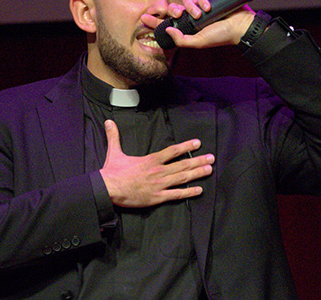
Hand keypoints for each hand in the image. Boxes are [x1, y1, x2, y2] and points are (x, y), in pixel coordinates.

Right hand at [99, 120, 213, 207]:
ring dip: (197, 174)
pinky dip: (188, 192)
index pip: (173, 151)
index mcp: (151, 160)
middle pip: (182, 164)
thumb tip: (109, 122)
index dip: (186, 147)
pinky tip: (199, 190)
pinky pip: (176, 195)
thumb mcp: (114, 152)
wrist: (108, 189)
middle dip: (198, 160)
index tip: (197, 143)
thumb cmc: (112, 172)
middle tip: (211, 158)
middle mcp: (158, 171)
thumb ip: (114, 136)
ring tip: (209, 170)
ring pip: (182, 178)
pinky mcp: (157, 198)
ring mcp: (159, 185)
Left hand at [141, 0, 254, 48]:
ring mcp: (200, 6)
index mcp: (188, 28)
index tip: (143, 18)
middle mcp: (192, 17)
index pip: (168, 24)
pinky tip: (208, 7)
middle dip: (174, 10)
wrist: (239, 26)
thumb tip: (168, 30)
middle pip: (175, 8)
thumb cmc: (221, 37)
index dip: (155, 21)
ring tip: (201, 14)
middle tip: (178, 14)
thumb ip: (182, 39)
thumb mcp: (198, 42)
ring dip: (192, 7)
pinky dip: (202, 0)